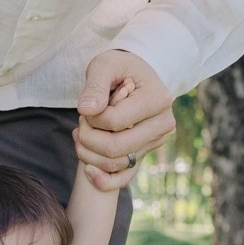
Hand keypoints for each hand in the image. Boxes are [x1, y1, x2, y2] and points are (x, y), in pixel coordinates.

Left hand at [74, 49, 173, 180]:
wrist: (134, 76)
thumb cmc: (119, 67)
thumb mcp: (105, 65)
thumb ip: (95, 86)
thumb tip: (87, 111)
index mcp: (158, 99)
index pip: (115, 121)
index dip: (91, 118)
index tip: (86, 107)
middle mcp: (163, 124)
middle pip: (116, 148)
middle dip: (88, 138)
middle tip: (80, 122)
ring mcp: (155, 142)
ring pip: (116, 164)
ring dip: (89, 154)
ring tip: (81, 134)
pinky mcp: (145, 154)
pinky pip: (124, 178)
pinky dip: (103, 180)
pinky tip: (87, 169)